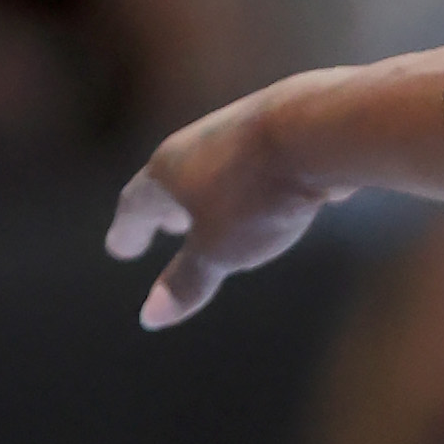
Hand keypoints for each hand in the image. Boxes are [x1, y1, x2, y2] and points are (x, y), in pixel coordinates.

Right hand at [105, 44, 443, 326]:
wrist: (322, 127)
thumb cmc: (260, 193)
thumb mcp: (222, 249)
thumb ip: (188, 280)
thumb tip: (150, 317)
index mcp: (169, 170)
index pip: (136, 205)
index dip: (128, 231)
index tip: (120, 249)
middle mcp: (198, 142)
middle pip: (174, 177)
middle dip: (169, 206)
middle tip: (166, 225)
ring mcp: (242, 128)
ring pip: (217, 166)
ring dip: (212, 191)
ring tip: (218, 209)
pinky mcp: (286, 126)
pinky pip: (260, 161)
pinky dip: (254, 182)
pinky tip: (275, 192)